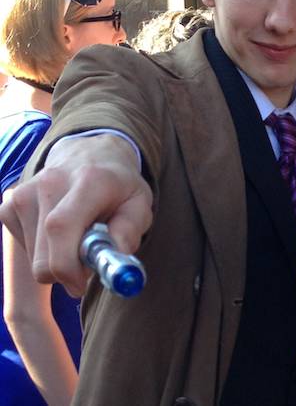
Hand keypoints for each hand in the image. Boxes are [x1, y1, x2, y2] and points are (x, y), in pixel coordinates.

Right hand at [0, 135, 152, 296]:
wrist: (90, 155)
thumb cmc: (119, 187)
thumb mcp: (140, 203)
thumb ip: (130, 229)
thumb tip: (115, 255)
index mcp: (89, 181)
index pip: (61, 228)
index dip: (67, 266)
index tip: (82, 284)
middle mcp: (51, 183)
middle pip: (43, 253)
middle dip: (67, 272)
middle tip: (89, 262)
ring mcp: (24, 193)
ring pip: (34, 257)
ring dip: (58, 260)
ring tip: (79, 237)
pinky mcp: (9, 205)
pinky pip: (24, 248)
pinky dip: (44, 251)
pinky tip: (61, 232)